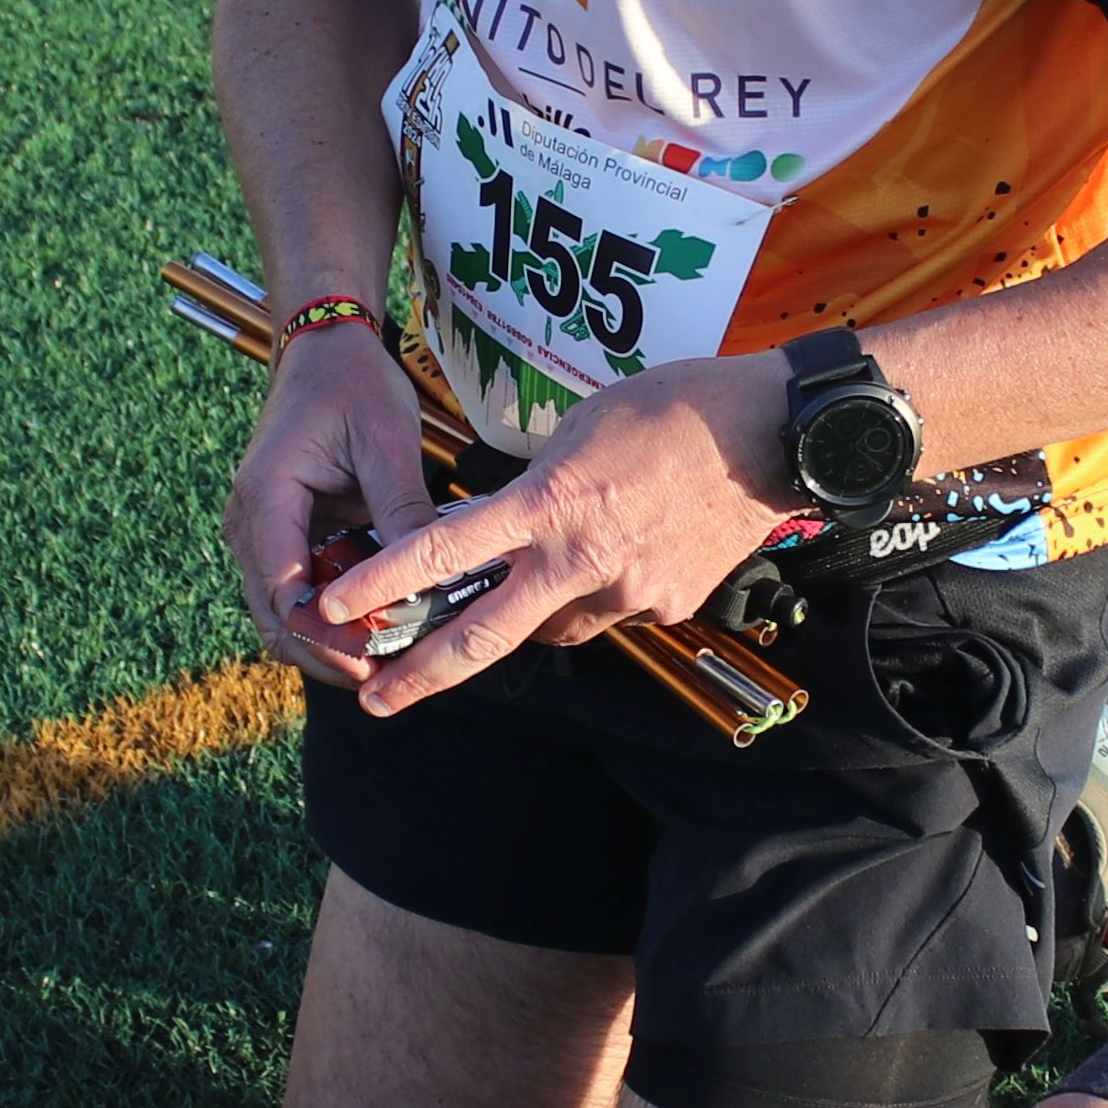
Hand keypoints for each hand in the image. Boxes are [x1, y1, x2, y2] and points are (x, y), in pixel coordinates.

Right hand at [225, 333, 433, 682]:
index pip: (281, 589)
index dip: (323, 633)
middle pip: (274, 619)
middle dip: (327, 654)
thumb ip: (403, 507)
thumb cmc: (352, 386)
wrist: (325, 353)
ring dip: (329, 644)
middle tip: (386, 679)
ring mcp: (261, 538)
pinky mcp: (283, 542)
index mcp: (266, 497)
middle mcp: (251, 526)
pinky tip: (380, 628)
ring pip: (283, 618)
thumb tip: (429, 577)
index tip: (369, 658)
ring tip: (389, 663)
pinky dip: (333, 621)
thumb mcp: (386, 439)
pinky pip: (300, 598)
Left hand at [310, 352, 784, 720]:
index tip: (333, 607)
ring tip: (547, 576)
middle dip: (421, 673)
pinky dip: (602, 595)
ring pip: (553, 628)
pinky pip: (612, 615)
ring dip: (531, 616)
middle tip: (374, 698)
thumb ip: (534, 485)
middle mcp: (580, 560)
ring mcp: (627, 593)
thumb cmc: (675, 409)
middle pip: (484, 636)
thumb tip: (510, 522)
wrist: (774, 437)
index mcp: (550, 505)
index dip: (382, 582)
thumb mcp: (580, 428)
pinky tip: (628, 553)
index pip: (445, 549)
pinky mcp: (666, 608)